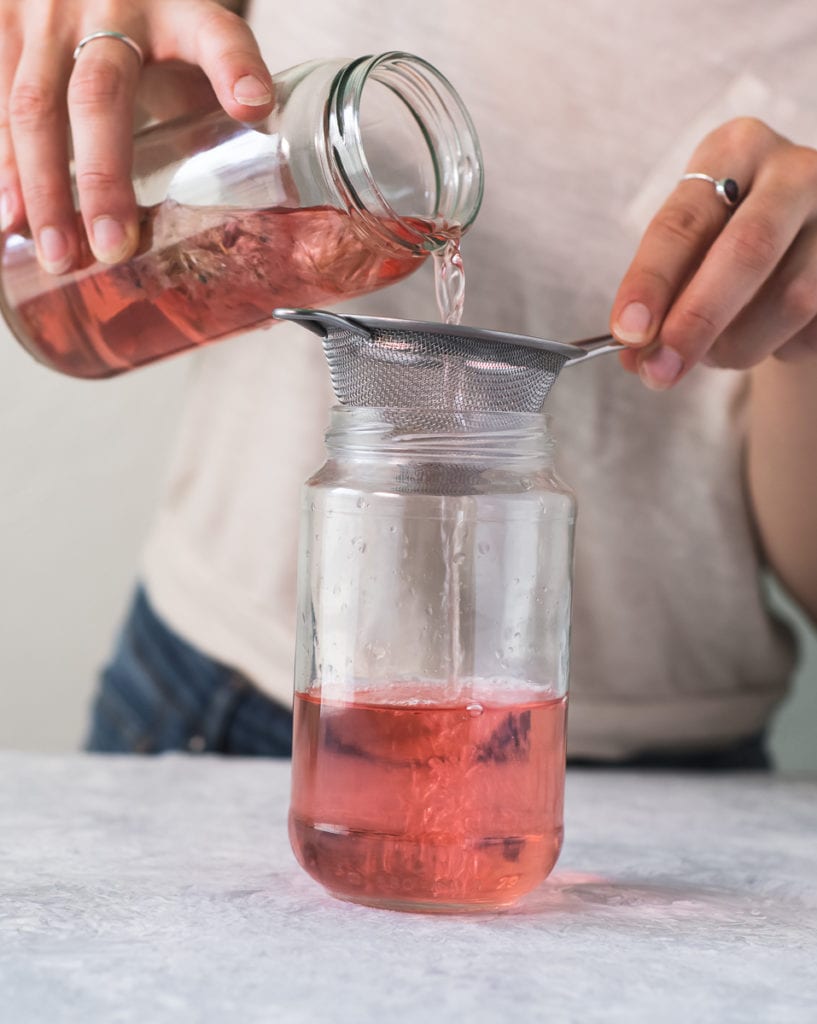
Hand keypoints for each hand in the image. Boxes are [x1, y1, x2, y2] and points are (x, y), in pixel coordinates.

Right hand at [0, 0, 273, 270]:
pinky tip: (9, 221)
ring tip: (59, 256)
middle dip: (104, 177)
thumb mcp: (191, 47)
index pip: (213, 33)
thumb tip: (247, 194)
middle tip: (112, 246)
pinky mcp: (2, 27)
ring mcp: (44, 16)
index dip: (233, 67)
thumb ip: (212, 103)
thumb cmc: (151, 22)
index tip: (253, 105)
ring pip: (32, 106)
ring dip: (43, 189)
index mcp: (174, 10)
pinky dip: (4, 171)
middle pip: (99, 95)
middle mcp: (106, 6)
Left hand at [610, 118, 816, 387]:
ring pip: (791, 298)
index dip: (652, 281)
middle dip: (697, 320)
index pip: (684, 220)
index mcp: (736, 151)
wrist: (805, 242)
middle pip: (748, 250)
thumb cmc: (730, 240)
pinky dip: (781, 348)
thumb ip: (665, 295)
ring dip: (738, 346)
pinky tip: (770, 338)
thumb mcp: (693, 247)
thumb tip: (635, 356)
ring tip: (714, 355)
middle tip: (660, 371)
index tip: (627, 331)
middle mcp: (796, 171)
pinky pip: (815, 327)